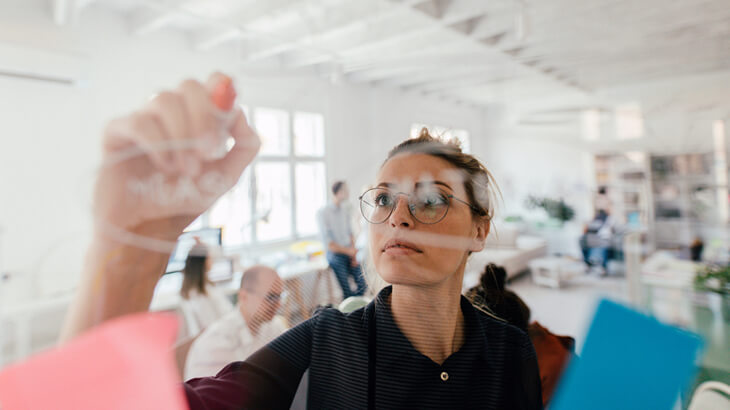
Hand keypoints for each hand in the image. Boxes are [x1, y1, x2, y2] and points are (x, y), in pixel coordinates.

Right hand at [94, 73, 259, 242]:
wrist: (150, 228)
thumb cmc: (184, 199)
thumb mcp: (226, 176)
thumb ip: (244, 147)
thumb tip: (242, 117)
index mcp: (197, 117)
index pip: (213, 82)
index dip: (222, 92)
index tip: (228, 121)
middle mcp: (171, 113)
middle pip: (189, 86)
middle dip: (204, 119)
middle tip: (208, 153)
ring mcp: (144, 119)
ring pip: (164, 99)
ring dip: (181, 137)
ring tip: (186, 169)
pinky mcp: (117, 133)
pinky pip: (139, 122)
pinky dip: (158, 145)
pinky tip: (165, 167)